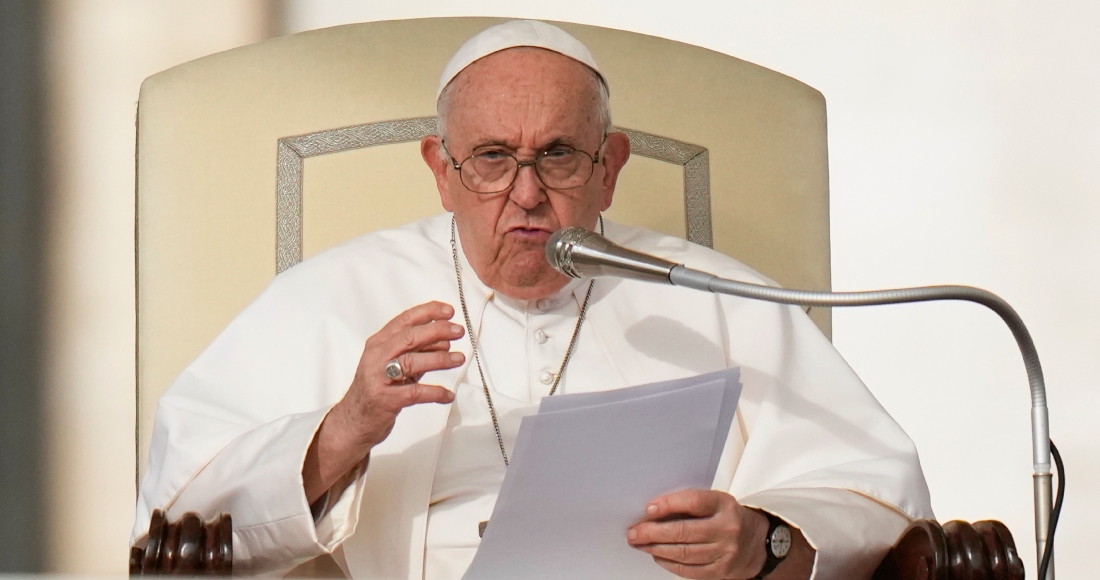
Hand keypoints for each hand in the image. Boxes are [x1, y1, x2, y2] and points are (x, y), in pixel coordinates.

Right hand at [303, 301, 465, 502]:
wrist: (353, 421)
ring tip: (459, 358)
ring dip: (439, 359)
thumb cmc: (377, 389)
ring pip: (411, 362)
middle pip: (409, 337)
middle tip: (458, 331)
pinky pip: (415, 393)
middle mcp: (376, 357)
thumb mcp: (394, 365)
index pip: (404, 320)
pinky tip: (448, 395)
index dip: (428, 312)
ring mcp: (378, 378)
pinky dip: (435, 393)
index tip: (448, 311)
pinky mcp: (385, 400)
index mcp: (378, 343)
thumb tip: (445, 341)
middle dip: (436, 331)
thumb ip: (416, 352)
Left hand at [627, 489, 768, 579]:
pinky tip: (657, 557)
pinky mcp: (721, 571)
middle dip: (653, 533)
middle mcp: (726, 528)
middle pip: (684, 531)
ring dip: (656, 549)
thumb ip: (689, 504)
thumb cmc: (728, 519)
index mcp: (724, 505)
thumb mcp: (716, 503)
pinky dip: (669, 564)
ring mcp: (725, 552)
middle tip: (634, 533)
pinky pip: (689, 570)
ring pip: (683, 553)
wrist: (758, 544)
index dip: (669, 504)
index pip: (693, 501)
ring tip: (640, 544)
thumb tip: (653, 511)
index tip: (648, 509)